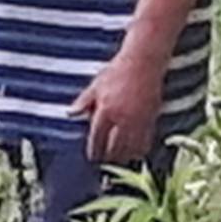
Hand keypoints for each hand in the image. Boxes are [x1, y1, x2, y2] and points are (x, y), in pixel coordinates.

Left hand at [70, 49, 165, 164]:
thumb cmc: (118, 71)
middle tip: (104, 159)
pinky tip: (135, 151)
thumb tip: (70, 113)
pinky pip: (145, 143)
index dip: (94, 151)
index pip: (97, 139)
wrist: (144, 62)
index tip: (92, 157)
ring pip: (130, 149)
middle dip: (108, 157)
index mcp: (105, 111)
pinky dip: (139, 150)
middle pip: (114, 149)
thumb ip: (84, 101)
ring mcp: (138, 121)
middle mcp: (122, 119)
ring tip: (118, 158)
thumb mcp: (96, 84)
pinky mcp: (151, 120)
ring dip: (123, 157)